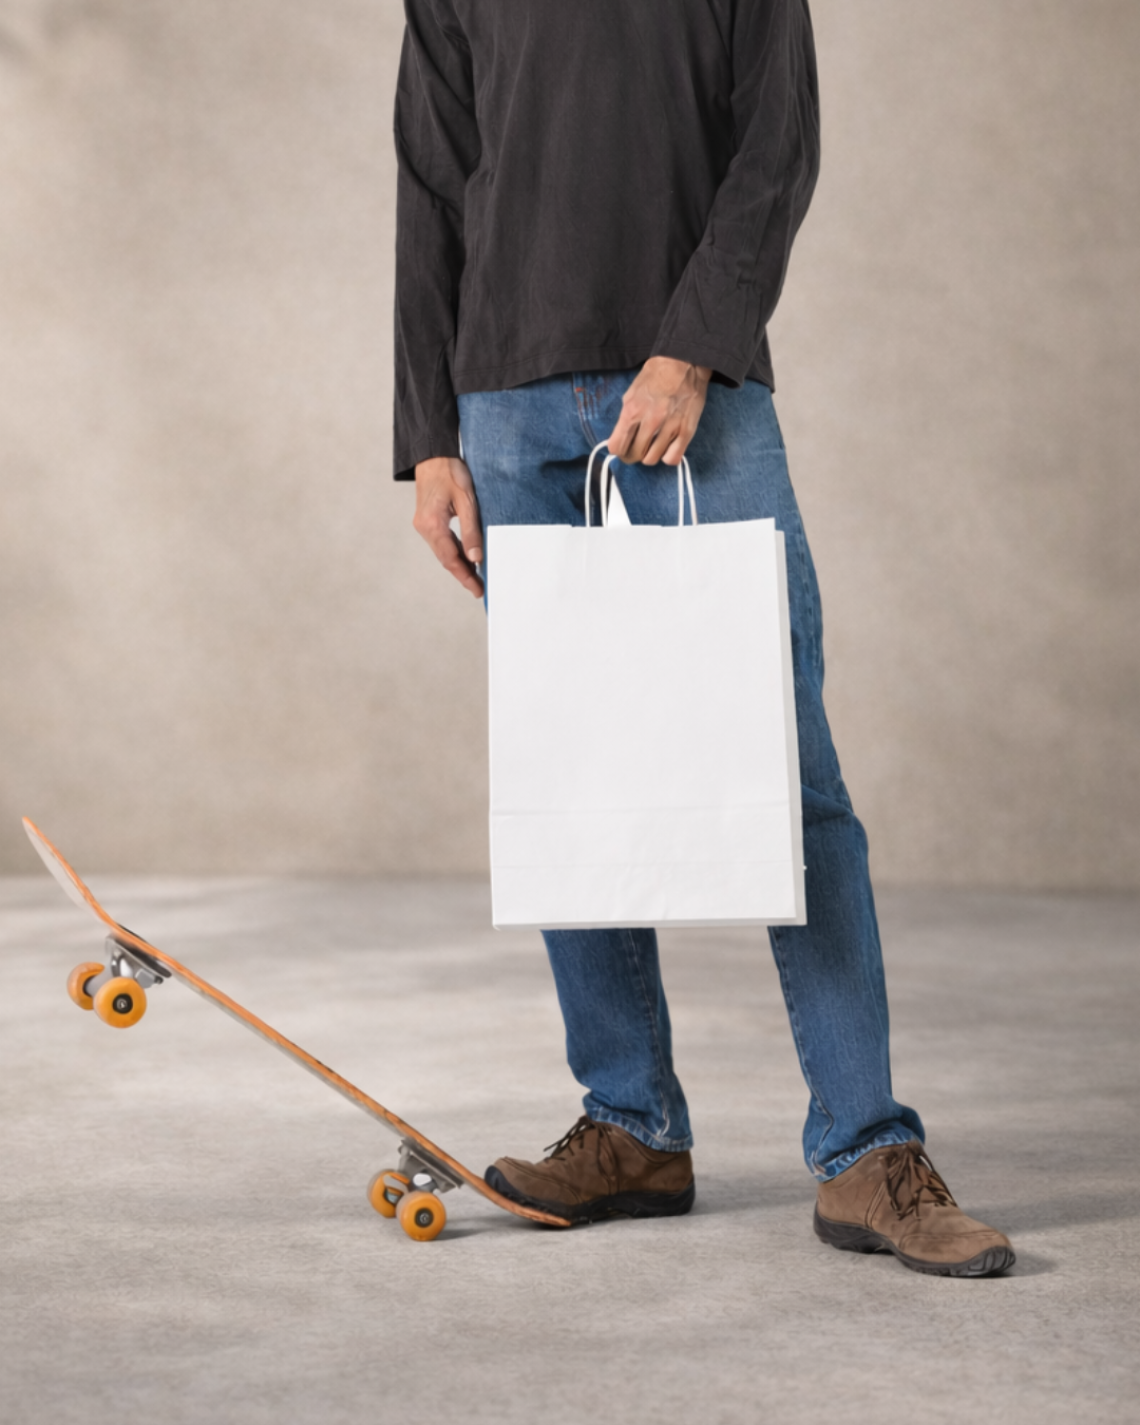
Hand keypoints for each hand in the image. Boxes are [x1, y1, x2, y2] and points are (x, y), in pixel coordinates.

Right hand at [413, 455, 483, 597]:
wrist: (433, 453)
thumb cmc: (450, 471)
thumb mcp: (466, 500)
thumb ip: (471, 530)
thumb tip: (476, 558)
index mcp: (432, 524)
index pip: (451, 559)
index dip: (465, 577)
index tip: (477, 590)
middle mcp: (424, 528)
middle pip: (445, 559)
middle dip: (463, 575)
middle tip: (479, 588)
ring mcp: (423, 524)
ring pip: (443, 552)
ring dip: (459, 564)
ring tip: (476, 575)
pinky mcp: (427, 520)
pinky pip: (441, 542)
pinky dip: (454, 551)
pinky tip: (466, 555)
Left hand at [605, 356, 712, 465]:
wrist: (685, 363)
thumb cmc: (657, 375)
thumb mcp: (632, 392)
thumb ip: (626, 416)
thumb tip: (622, 435)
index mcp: (633, 410)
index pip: (617, 446)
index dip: (618, 449)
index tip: (621, 447)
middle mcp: (650, 421)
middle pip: (634, 455)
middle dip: (632, 455)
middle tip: (636, 449)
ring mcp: (669, 427)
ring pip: (652, 459)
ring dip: (649, 456)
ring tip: (652, 447)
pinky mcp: (686, 430)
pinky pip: (673, 458)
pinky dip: (668, 457)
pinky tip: (667, 448)